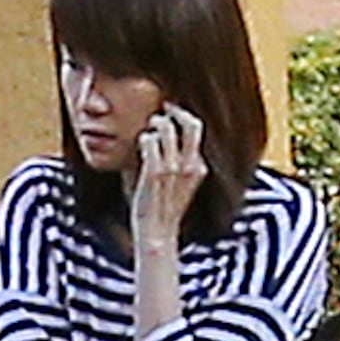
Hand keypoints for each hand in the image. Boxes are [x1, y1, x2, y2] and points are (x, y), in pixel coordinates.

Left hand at [131, 104, 205, 246]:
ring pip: (166, 127)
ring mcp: (172, 168)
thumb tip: (168, 141)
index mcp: (198, 167)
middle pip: (191, 124)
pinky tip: (141, 143)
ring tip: (148, 127)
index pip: (197, 130)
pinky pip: (149, 140)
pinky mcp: (154, 172)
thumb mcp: (182, 185)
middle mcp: (189, 166)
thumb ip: (180, 164)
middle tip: (164, 107)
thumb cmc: (164, 209)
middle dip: (176, 110)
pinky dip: (144, 137)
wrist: (156, 233)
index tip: (172, 112)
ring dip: (155, 122)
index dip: (183, 117)